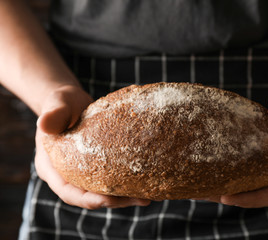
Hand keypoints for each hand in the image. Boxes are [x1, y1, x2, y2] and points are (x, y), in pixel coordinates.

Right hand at [35, 85, 150, 208]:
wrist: (71, 102)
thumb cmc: (61, 102)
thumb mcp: (57, 105)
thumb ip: (53, 114)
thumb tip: (43, 124)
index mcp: (52, 168)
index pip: (69, 192)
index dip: (89, 199)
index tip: (110, 198)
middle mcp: (67, 176)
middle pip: (90, 197)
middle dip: (115, 201)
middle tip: (141, 199)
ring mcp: (82, 174)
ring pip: (103, 191)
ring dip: (125, 196)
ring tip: (148, 196)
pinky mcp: (97, 168)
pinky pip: (111, 179)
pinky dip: (126, 183)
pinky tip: (146, 183)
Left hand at [205, 86, 267, 207]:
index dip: (253, 198)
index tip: (227, 197)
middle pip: (262, 194)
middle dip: (235, 197)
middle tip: (206, 194)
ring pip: (254, 187)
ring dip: (230, 189)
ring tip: (202, 190)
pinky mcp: (267, 162)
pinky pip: (250, 174)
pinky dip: (233, 175)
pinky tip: (211, 173)